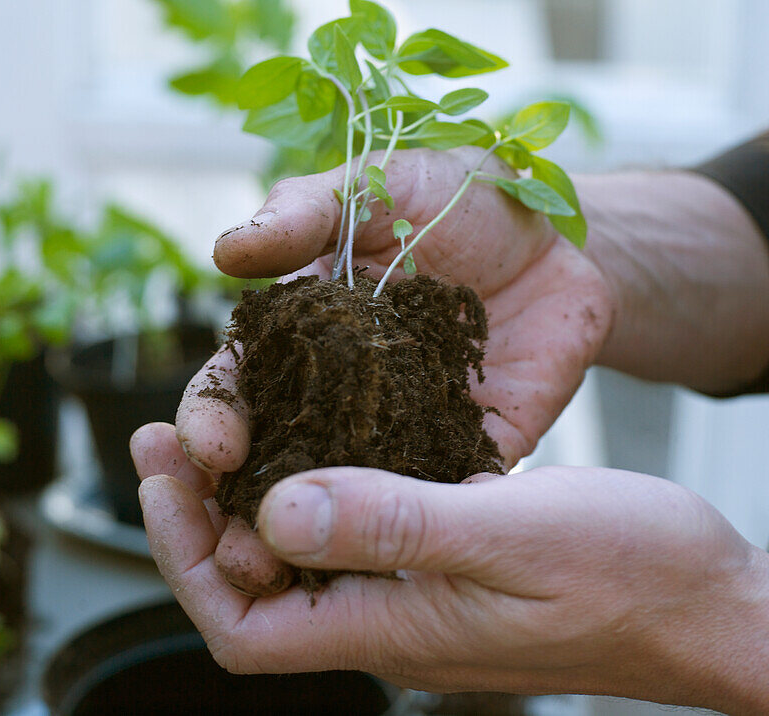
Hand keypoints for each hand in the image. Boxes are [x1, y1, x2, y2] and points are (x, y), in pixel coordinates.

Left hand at [130, 443, 768, 712]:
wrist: (707, 599)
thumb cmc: (629, 573)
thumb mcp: (508, 535)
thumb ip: (392, 524)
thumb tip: (274, 511)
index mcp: (392, 622)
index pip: (242, 620)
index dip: (182, 552)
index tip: (159, 471)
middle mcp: (391, 611)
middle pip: (256, 580)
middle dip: (198, 510)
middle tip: (166, 432)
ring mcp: (419, 586)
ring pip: (302, 545)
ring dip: (253, 485)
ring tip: (227, 417)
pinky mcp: (448, 552)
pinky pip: (357, 519)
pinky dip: (319, 472)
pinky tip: (319, 423)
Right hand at [167, 147, 611, 594]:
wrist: (558, 232)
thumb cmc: (454, 193)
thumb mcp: (374, 184)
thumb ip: (303, 212)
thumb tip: (225, 247)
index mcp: (302, 330)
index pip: (240, 382)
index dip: (215, 413)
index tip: (210, 442)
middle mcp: (341, 391)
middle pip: (278, 458)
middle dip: (245, 504)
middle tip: (229, 546)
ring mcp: (405, 428)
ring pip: (348, 497)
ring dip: (314, 543)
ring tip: (287, 583)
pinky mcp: (471, 450)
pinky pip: (439, 497)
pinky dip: (415, 531)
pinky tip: (396, 569)